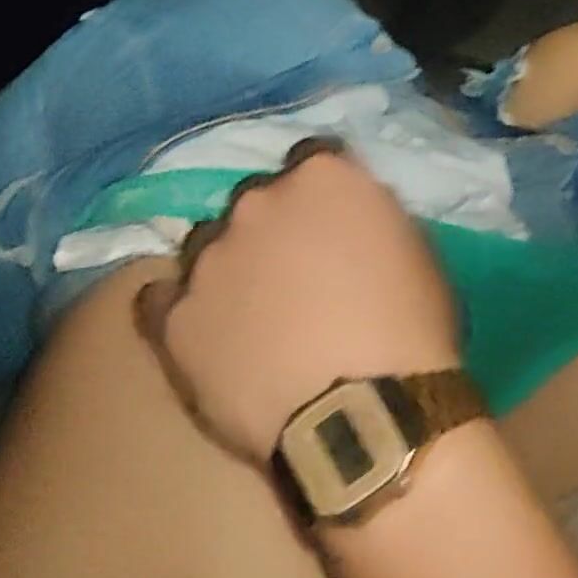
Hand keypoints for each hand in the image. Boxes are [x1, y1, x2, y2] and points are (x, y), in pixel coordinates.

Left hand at [136, 138, 461, 462]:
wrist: (366, 419)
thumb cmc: (412, 337)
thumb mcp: (417, 258)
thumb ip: (370, 225)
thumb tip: (350, 230)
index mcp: (323, 179)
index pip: (313, 159)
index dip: (324, 194)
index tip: (334, 225)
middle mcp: (256, 204)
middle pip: (254, 201)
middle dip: (271, 229)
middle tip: (294, 276)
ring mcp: (207, 260)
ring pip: (206, 248)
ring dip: (226, 269)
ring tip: (249, 317)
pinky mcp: (174, 318)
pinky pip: (160, 299)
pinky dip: (179, 309)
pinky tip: (204, 334)